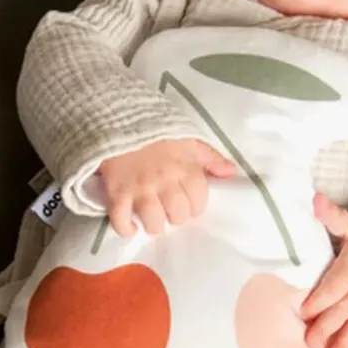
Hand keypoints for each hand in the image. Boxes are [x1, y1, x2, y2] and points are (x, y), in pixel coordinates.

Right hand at [99, 138, 235, 237]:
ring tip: (153, 222)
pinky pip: (121, 220)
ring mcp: (140, 189)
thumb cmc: (157, 133)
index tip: (187, 205)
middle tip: (169, 212)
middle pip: (178, 215)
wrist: (119, 119)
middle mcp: (165, 182)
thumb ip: (211, 158)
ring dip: (155, 226)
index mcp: (185, 169)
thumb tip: (231, 172)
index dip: (194, 207)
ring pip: (153, 221)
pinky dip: (126, 229)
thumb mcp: (189, 140)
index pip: (198, 202)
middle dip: (175, 217)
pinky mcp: (116, 192)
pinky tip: (131, 228)